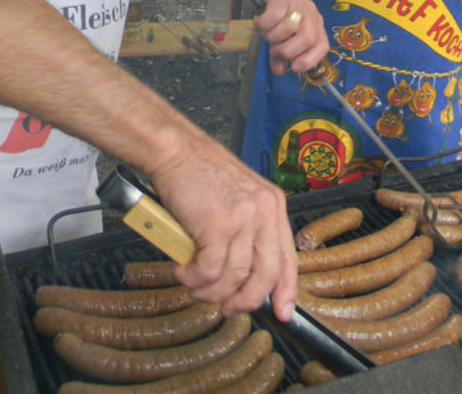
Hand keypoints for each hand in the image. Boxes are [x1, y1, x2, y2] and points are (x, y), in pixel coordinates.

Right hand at [150, 132, 297, 321]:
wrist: (174, 149)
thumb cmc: (198, 171)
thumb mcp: (238, 195)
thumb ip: (247, 227)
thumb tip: (243, 271)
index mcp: (273, 204)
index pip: (287, 257)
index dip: (286, 290)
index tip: (282, 311)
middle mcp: (264, 211)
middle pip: (267, 274)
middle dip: (247, 300)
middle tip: (229, 308)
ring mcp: (242, 218)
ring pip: (235, 277)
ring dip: (212, 291)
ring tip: (194, 285)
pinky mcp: (217, 225)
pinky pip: (208, 271)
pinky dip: (193, 279)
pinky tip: (183, 271)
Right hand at [247, 0, 329, 74]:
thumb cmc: (274, 12)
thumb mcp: (281, 36)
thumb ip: (280, 54)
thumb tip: (279, 71)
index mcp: (314, 24)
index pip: (322, 45)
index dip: (309, 60)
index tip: (293, 67)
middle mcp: (310, 13)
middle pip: (307, 39)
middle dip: (286, 50)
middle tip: (272, 48)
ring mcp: (297, 2)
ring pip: (289, 28)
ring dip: (272, 35)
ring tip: (265, 30)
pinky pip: (274, 16)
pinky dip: (263, 23)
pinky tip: (258, 20)